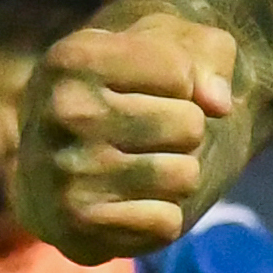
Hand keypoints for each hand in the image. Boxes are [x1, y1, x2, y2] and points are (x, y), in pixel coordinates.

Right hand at [16, 14, 246, 256]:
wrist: (53, 168)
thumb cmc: (125, 94)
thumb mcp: (168, 48)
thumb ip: (209, 54)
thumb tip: (219, 103)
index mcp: (76, 58)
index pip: (181, 73)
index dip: (184, 85)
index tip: (149, 90)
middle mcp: (63, 111)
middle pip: (189, 125)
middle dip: (185, 131)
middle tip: (145, 135)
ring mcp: (65, 171)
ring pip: (184, 176)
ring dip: (176, 174)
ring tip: (138, 166)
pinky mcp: (78, 225)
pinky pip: (167, 223)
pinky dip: (159, 217)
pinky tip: (126, 203)